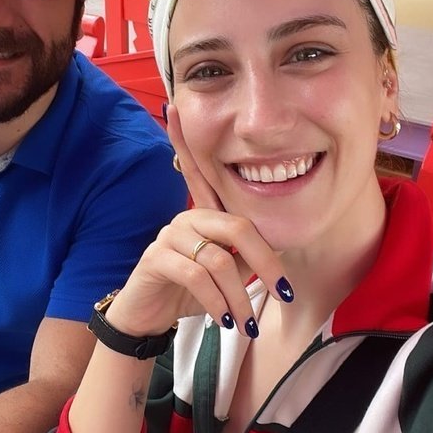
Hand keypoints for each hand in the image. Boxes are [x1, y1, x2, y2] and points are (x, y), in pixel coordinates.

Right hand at [105, 106, 292, 339]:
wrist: (149, 317)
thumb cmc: (189, 293)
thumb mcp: (226, 274)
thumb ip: (244, 256)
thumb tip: (274, 258)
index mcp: (204, 214)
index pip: (201, 171)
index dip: (182, 139)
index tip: (172, 108)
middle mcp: (186, 217)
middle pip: (237, 226)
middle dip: (266, 263)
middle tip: (282, 293)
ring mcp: (169, 236)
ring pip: (219, 260)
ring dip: (240, 298)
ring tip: (248, 325)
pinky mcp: (156, 259)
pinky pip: (197, 277)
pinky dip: (218, 303)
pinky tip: (223, 320)